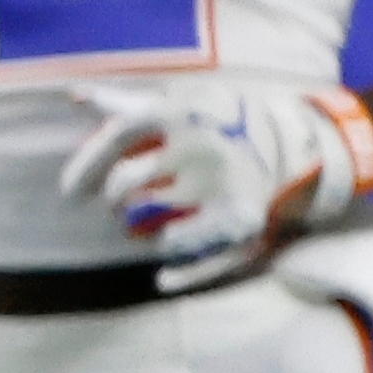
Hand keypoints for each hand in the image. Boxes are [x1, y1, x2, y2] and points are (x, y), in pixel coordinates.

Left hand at [61, 78, 372, 287]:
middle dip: (115, 204)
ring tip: (145, 229)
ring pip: (150, 225)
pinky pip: (191, 252)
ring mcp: (218, 184)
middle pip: (125, 188)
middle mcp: (196, 146)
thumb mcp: (178, 102)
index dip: (84, 168)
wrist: (300, 141)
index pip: (113, 139)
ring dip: (140, 233)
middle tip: (118, 209)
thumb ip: (125, 103)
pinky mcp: (240, 217)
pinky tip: (162, 278)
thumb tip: (73, 94)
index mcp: (177, 111)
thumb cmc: (221, 121)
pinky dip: (174, 271)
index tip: (71, 193)